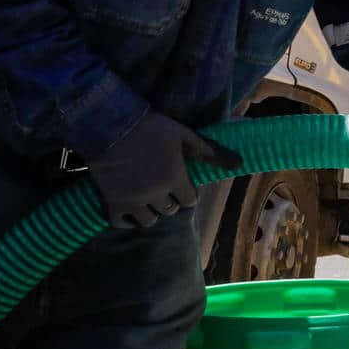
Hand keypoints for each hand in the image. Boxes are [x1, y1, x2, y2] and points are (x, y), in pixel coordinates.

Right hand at [88, 111, 241, 229]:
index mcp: (175, 179)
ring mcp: (132, 201)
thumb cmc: (151, 127)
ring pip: (148, 221)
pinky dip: (127, 219)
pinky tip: (129, 207)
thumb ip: (211, 153)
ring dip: (150, 211)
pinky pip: (122, 224)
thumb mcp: (185, 136)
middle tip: (161, 186)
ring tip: (146, 197)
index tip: (179, 181)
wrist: (109, 124)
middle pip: (170, 211)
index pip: (190, 200)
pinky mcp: (111, 203)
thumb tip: (239, 164)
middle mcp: (156, 194)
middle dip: (170, 200)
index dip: (187, 191)